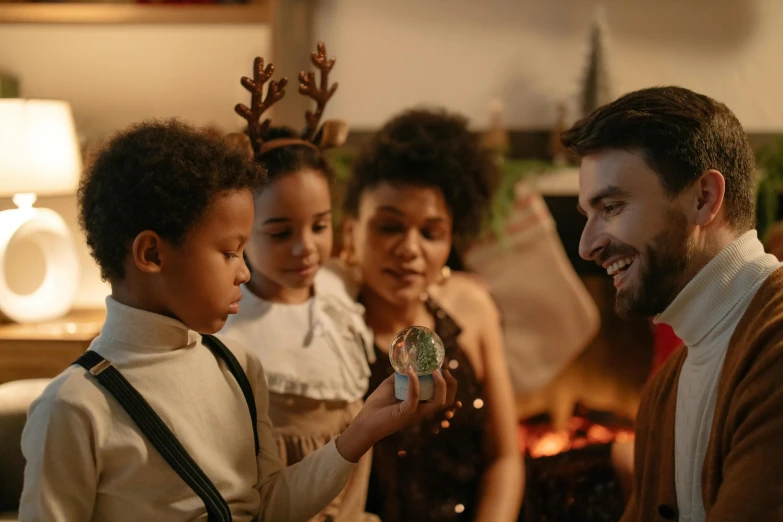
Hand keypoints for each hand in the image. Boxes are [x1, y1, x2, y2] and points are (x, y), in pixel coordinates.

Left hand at [335, 367, 457, 462]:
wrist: (364, 421)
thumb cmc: (378, 405)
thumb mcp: (392, 385)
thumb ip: (401, 375)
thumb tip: (408, 361)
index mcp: (422, 403)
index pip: (444, 395)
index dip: (449, 382)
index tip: (444, 366)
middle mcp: (423, 409)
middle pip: (448, 400)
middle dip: (451, 384)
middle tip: (445, 369)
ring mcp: (416, 412)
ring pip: (439, 402)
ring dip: (441, 385)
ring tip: (436, 370)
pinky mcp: (405, 413)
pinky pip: (415, 398)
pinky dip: (414, 383)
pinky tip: (410, 370)